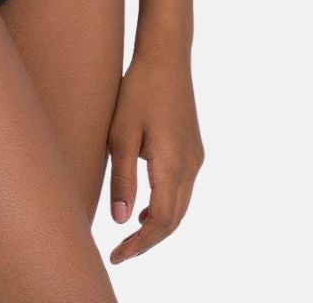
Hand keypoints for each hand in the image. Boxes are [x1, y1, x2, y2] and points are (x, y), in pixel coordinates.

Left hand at [106, 47, 203, 264]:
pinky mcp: (193, 148)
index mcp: (172, 165)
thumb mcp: (121, 134)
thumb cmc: (139, 90)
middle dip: (149, 240)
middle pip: (174, 220)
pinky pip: (183, 189)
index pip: (161, 222)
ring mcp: (195, 157)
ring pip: (181, 206)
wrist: (166, 56)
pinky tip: (146, 205)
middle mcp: (190, 166)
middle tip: (121, 251)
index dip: (140, 244)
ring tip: (130, 234)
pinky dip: (166, 206)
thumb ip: (123, 179)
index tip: (117, 255)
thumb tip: (121, 222)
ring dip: (158, 224)